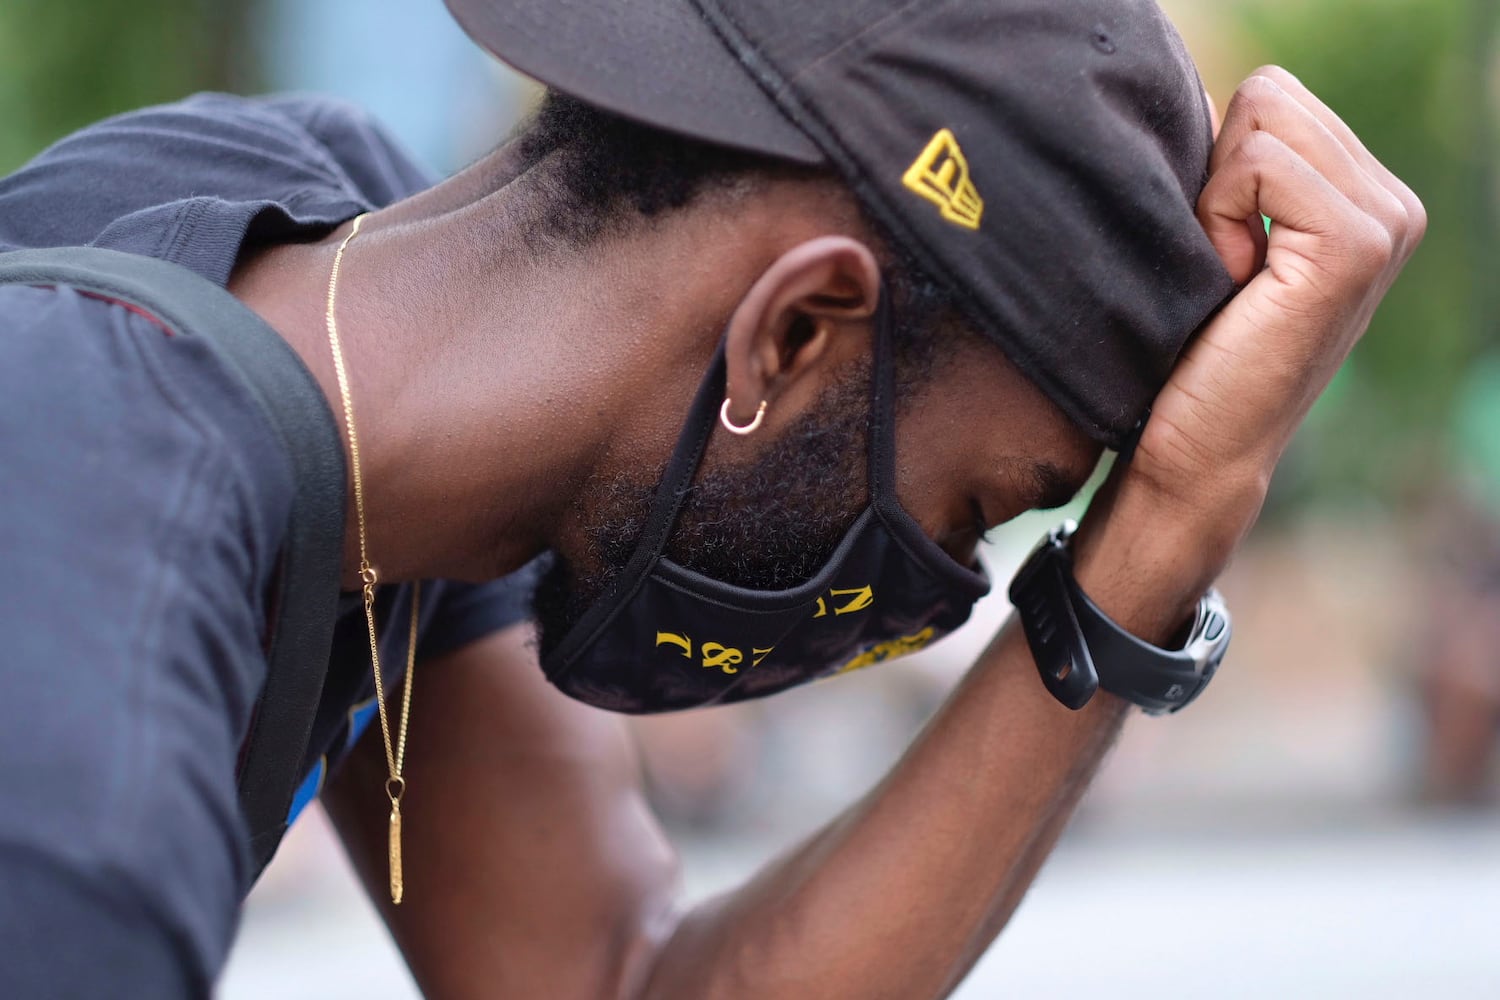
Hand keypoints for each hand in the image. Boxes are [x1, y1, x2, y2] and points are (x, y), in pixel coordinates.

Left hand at [1075, 67, 1424, 630]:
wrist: (1195, 446)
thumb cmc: (1189, 350)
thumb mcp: (1221, 238)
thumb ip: (1236, 164)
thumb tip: (1197, 102)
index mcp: (1367, 195)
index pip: (1272, 97)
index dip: (1216, 166)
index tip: (1219, 250)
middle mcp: (1393, 202)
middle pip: (1269, 95)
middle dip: (1218, 174)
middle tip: (1220, 265)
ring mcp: (1386, 222)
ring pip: (1262, 118)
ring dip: (1215, 198)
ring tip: (1227, 276)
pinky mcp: (1356, 244)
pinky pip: (1257, 160)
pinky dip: (1218, 217)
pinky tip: (1232, 281)